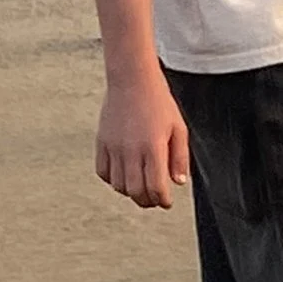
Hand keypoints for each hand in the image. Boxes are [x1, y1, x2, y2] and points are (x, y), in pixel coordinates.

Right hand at [97, 71, 190, 208]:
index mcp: (153, 148)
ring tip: (141, 187)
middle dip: (148, 201)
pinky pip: (103, 172)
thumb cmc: (158, 102)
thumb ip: (180, 158)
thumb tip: (178, 182)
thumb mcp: (179, 129)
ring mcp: (113, 147)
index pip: (156, 187)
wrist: (131, 80)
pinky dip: (113, 180)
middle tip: (155, 199)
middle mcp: (131, 150)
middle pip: (135, 192)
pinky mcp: (102, 142)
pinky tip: (124, 175)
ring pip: (118, 185)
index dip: (163, 200)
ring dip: (131, 192)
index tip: (167, 201)